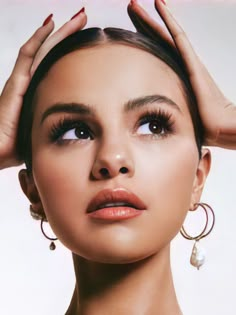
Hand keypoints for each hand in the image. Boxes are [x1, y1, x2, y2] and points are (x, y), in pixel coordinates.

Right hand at [0, 10, 86, 168]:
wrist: (0, 151)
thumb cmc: (22, 144)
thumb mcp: (49, 128)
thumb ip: (62, 120)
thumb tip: (83, 125)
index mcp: (40, 90)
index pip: (57, 63)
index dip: (71, 50)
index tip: (88, 41)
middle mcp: (31, 81)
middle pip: (52, 51)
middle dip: (69, 34)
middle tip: (84, 18)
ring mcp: (22, 80)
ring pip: (44, 49)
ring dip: (60, 32)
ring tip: (78, 16)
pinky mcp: (15, 83)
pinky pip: (27, 55)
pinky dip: (38, 39)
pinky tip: (50, 25)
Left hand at [127, 0, 235, 149]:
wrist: (221, 129)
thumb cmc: (203, 127)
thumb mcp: (179, 117)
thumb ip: (166, 113)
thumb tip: (150, 123)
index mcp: (178, 75)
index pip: (159, 52)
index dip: (146, 38)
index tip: (132, 25)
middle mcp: (184, 64)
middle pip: (160, 39)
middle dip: (144, 23)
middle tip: (130, 6)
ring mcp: (189, 62)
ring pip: (165, 34)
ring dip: (150, 18)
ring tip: (134, 3)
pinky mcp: (194, 64)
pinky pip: (178, 37)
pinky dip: (168, 20)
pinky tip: (159, 5)